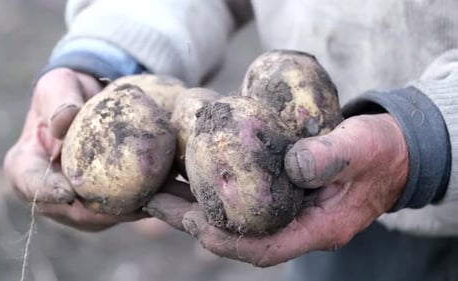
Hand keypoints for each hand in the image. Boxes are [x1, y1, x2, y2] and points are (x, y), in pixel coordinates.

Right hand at [4, 68, 145, 230]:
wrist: (92, 101)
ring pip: (100, 218)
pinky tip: (163, 195)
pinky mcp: (102, 205)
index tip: (67, 192)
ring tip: (153, 201)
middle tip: (127, 203)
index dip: (46, 192)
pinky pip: (121, 211)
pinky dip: (141, 204)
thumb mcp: (59, 85)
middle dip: (100, 211)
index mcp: (26, 165)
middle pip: (70, 211)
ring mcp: (75, 203)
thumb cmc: (70, 92)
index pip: (29, 184)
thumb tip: (63, 121)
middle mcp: (49, 191)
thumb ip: (58, 101)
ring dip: (127, 212)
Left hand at [144, 113, 408, 265]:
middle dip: (192, 220)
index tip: (190, 222)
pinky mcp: (280, 189)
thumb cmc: (380, 151)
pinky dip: (213, 184)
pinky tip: (190, 168)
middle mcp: (296, 224)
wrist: (391, 149)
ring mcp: (286, 208)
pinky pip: (240, 195)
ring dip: (194, 202)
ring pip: (233, 214)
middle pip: (236, 232)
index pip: (263, 248)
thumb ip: (329, 157)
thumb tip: (290, 165)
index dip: (226, 240)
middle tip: (153, 200)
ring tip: (158, 186)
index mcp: (317, 227)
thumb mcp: (361, 149)